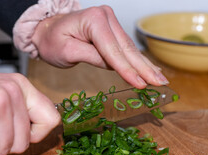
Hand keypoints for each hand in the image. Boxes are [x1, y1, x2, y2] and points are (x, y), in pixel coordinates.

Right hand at [0, 68, 60, 154]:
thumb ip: (18, 111)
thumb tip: (36, 133)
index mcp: (21, 85)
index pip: (51, 118)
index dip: (38, 135)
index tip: (21, 136)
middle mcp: (14, 92)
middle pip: (25, 142)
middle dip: (1, 145)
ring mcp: (0, 105)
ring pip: (6, 150)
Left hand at [31, 5, 168, 88]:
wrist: (47, 29)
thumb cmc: (52, 40)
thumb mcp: (66, 51)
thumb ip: (91, 57)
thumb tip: (113, 66)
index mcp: (94, 20)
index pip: (113, 50)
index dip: (127, 70)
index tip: (140, 84)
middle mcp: (106, 17)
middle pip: (127, 48)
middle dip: (144, 68)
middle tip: (160, 84)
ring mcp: (110, 22)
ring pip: (130, 49)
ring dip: (145, 66)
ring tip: (161, 80)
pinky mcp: (112, 30)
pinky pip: (126, 48)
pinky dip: (138, 61)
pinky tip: (151, 69)